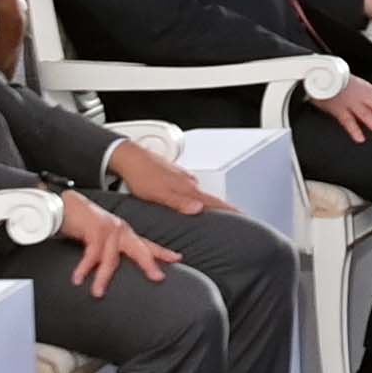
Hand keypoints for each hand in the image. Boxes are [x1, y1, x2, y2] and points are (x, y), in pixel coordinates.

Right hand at [53, 191, 178, 294]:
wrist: (64, 206)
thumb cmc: (82, 223)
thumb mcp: (101, 238)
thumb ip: (110, 251)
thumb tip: (112, 268)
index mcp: (124, 233)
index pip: (147, 244)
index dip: (162, 252)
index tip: (177, 258)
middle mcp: (120, 230)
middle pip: (140, 250)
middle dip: (149, 264)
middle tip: (158, 278)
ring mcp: (109, 229)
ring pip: (111, 260)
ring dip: (102, 278)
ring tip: (97, 293)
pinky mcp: (95, 230)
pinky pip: (91, 255)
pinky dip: (84, 268)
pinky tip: (78, 278)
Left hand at [102, 137, 228, 218]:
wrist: (129, 157)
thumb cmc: (141, 176)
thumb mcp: (158, 194)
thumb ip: (179, 202)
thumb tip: (198, 208)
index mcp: (186, 187)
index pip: (213, 201)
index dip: (228, 209)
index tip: (242, 215)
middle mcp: (187, 181)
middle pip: (210, 197)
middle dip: (221, 207)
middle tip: (231, 216)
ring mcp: (181, 176)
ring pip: (199, 192)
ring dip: (206, 201)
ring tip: (211, 211)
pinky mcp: (174, 174)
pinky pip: (189, 187)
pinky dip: (194, 194)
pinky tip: (189, 198)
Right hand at [316, 77, 371, 140]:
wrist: (318, 74)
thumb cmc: (336, 82)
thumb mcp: (355, 85)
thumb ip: (367, 94)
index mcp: (366, 88)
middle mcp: (360, 94)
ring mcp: (349, 101)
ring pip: (365, 113)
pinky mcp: (337, 107)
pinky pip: (346, 120)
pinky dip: (354, 129)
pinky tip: (360, 138)